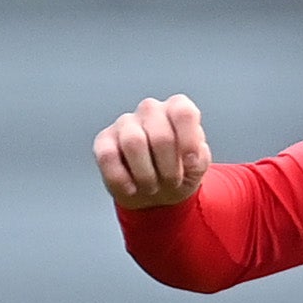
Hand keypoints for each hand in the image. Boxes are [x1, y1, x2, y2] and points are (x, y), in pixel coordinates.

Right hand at [94, 95, 211, 208]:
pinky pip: (107, 156)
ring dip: (146, 174)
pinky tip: (132, 188)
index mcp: (176, 109)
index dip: (188, 142)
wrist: (157, 193)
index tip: (190, 164)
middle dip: (169, 168)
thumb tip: (189, 157)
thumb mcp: (197, 166)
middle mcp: (150, 110)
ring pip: (133, 143)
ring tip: (152, 187)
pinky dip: (121, 179)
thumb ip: (198, 157)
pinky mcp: (103, 141)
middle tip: (171, 182)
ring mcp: (125, 123)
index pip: (184, 113)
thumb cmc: (179, 171)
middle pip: (160, 136)